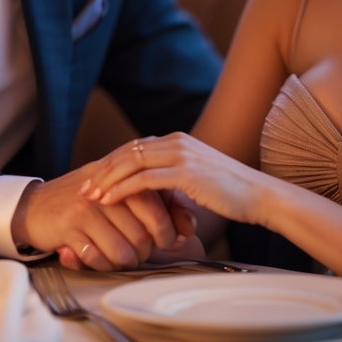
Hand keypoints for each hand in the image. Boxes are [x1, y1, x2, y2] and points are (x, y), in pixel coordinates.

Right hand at [11, 165, 188, 271]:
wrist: (35, 205)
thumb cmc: (85, 202)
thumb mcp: (119, 193)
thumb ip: (154, 203)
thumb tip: (189, 226)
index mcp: (121, 179)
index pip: (155, 207)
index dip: (166, 230)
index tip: (168, 241)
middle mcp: (106, 192)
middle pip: (142, 235)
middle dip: (146, 251)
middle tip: (140, 252)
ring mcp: (87, 210)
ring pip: (123, 251)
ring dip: (125, 262)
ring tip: (120, 257)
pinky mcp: (69, 229)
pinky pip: (98, 259)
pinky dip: (102, 265)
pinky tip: (99, 259)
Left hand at [82, 134, 270, 225]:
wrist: (259, 196)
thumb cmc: (231, 194)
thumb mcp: (197, 180)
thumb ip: (174, 179)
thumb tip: (154, 191)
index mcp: (178, 140)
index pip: (134, 147)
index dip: (111, 162)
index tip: (93, 178)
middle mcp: (177, 141)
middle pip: (127, 152)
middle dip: (102, 170)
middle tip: (82, 187)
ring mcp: (181, 155)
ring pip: (131, 163)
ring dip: (106, 180)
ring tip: (89, 195)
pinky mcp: (185, 172)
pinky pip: (144, 180)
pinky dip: (122, 190)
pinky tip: (108, 201)